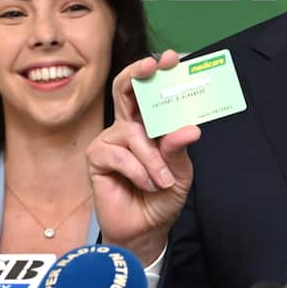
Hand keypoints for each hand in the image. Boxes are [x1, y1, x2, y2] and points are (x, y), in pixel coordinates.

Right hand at [87, 50, 200, 264]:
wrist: (145, 229)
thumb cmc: (162, 196)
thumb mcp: (180, 173)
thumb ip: (179, 150)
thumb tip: (189, 128)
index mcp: (150, 125)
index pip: (150, 92)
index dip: (156, 73)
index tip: (170, 59)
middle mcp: (128, 126)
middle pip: (125, 90)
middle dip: (139, 75)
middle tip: (153, 67)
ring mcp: (110, 140)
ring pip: (133, 133)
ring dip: (153, 159)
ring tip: (163, 180)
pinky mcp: (97, 157)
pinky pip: (120, 155)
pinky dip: (139, 171)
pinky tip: (146, 184)